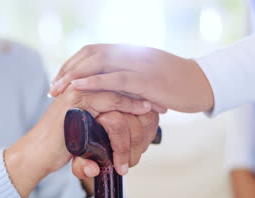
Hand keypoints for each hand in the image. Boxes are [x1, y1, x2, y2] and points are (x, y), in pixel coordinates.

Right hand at [5, 87, 151, 197]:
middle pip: (117, 79)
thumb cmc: (57, 145)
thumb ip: (92, 130)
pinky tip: (144, 108)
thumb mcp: (80, 133)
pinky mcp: (76, 101)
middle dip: (141, 87)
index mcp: (79, 87)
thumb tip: (101, 149)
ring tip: (158, 103)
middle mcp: (78, 84)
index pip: (112, 80)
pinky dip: (129, 104)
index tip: (155, 95)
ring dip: (140, 95)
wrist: (37, 154)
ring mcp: (76, 90)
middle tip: (163, 97)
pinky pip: (109, 99)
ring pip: (116, 86)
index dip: (134, 86)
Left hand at [50, 44, 213, 112]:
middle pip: (90, 54)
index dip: (72, 64)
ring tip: (58, 89)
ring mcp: (138, 64)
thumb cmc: (173, 85)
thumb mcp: (145, 77)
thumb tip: (109, 89)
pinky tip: (79, 87)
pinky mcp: (147, 79)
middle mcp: (130, 53)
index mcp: (128, 52)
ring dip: (74, 75)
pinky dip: (95, 81)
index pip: (93, 52)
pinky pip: (116, 78)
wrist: (201, 85)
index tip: (59, 80)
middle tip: (52, 88)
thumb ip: (126, 78)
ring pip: (99, 62)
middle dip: (67, 70)